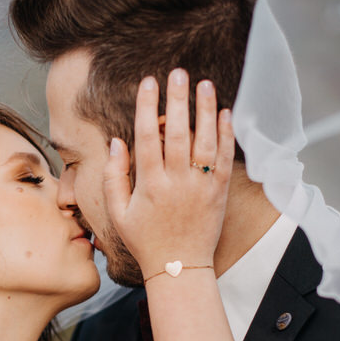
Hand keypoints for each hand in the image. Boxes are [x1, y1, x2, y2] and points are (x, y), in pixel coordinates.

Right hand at [103, 68, 234, 280]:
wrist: (180, 267)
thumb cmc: (145, 240)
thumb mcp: (118, 213)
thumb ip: (114, 176)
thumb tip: (117, 142)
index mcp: (150, 185)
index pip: (147, 137)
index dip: (147, 107)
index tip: (148, 82)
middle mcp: (176, 182)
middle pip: (178, 132)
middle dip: (178, 100)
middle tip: (178, 72)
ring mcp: (200, 186)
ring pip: (204, 140)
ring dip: (206, 110)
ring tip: (204, 84)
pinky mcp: (218, 192)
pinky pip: (222, 158)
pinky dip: (225, 134)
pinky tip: (225, 112)